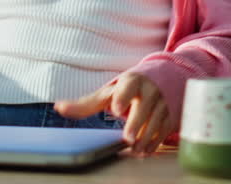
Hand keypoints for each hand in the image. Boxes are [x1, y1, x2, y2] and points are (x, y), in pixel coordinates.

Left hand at [54, 72, 172, 155]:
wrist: (162, 79)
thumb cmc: (128, 89)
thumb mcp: (109, 93)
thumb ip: (86, 103)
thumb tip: (59, 108)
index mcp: (132, 81)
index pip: (128, 87)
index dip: (122, 97)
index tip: (117, 109)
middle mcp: (150, 90)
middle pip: (144, 107)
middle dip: (136, 123)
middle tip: (128, 138)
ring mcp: (163, 103)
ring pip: (156, 121)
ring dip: (146, 138)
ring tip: (135, 150)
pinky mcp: (171, 115)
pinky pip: (164, 131)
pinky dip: (155, 142)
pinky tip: (145, 151)